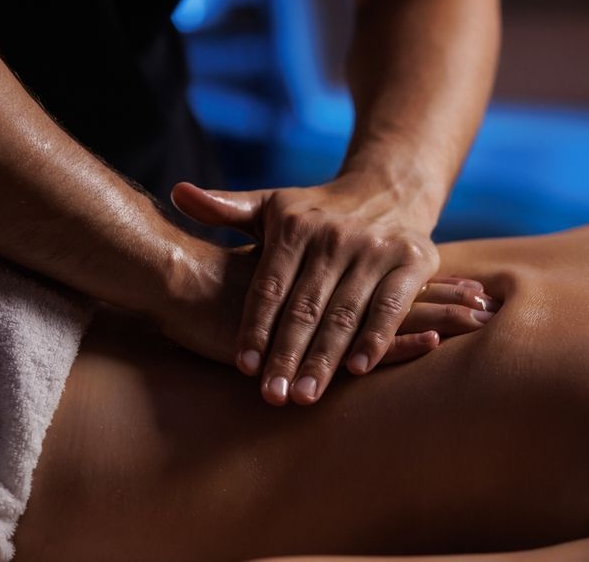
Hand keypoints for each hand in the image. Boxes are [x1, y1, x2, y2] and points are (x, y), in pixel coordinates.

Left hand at [171, 177, 442, 405]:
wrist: (388, 191)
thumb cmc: (316, 212)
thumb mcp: (271, 205)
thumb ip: (225, 209)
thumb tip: (176, 193)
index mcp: (295, 225)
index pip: (270, 286)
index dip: (256, 327)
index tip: (244, 366)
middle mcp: (335, 236)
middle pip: (305, 306)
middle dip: (287, 355)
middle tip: (272, 397)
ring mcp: (375, 248)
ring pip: (344, 313)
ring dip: (325, 358)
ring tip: (305, 395)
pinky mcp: (412, 260)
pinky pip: (390, 306)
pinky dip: (376, 338)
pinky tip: (358, 370)